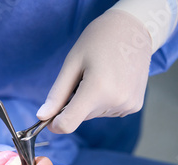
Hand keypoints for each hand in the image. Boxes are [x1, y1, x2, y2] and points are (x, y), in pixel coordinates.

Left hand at [37, 9, 152, 133]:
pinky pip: (109, 110)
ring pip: (95, 113)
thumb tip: (42, 117)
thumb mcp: (72, 63)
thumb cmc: (99, 40)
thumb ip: (57, 94)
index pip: (68, 124)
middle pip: (82, 117)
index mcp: (97, 89)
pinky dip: (105, 100)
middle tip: (86, 75)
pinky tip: (113, 80)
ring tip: (103, 74)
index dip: (55, 123)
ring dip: (92, 100)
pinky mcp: (135, 105)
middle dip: (77, 102)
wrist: (134, 29)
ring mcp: (128, 105)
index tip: (50, 117)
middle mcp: (115, 100)